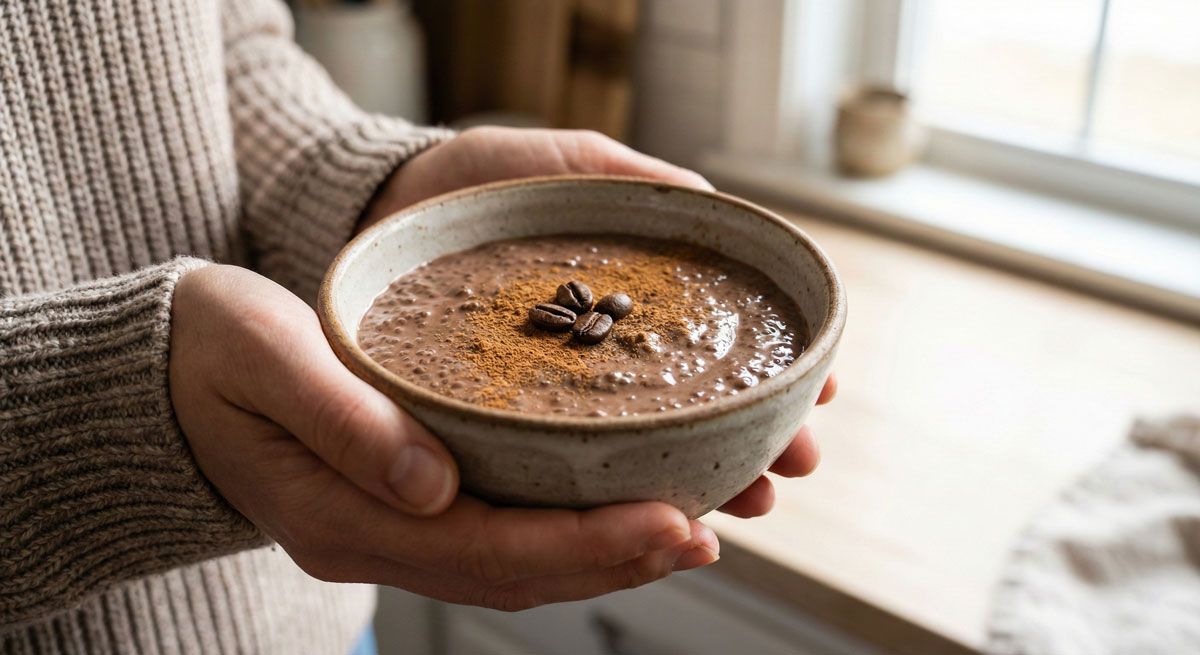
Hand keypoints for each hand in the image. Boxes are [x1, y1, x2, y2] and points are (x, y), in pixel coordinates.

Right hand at [169, 265, 715, 610]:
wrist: (159, 376)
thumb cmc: (205, 351)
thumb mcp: (263, 357)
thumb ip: (343, 418)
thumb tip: (432, 482)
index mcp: (337, 514)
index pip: (483, 547)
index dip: (583, 542)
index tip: (669, 519)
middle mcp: (372, 537)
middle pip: (512, 571)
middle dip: (615, 557)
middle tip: (705, 527)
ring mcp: (385, 530)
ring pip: (511, 564)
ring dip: (601, 554)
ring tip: (687, 527)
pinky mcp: (399, 505)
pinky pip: (496, 535)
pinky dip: (563, 532)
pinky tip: (613, 508)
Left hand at [363, 125, 835, 517]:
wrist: (388, 205)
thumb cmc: (480, 179)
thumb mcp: (568, 165)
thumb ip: (636, 179)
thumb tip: (713, 200)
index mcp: (637, 298)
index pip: (723, 341)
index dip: (778, 369)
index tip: (823, 391)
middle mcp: (611, 354)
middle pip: (703, 405)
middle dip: (761, 440)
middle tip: (796, 466)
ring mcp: (563, 393)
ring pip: (651, 446)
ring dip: (711, 475)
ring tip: (752, 502)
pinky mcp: (509, 419)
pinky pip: (572, 463)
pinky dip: (621, 489)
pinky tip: (657, 510)